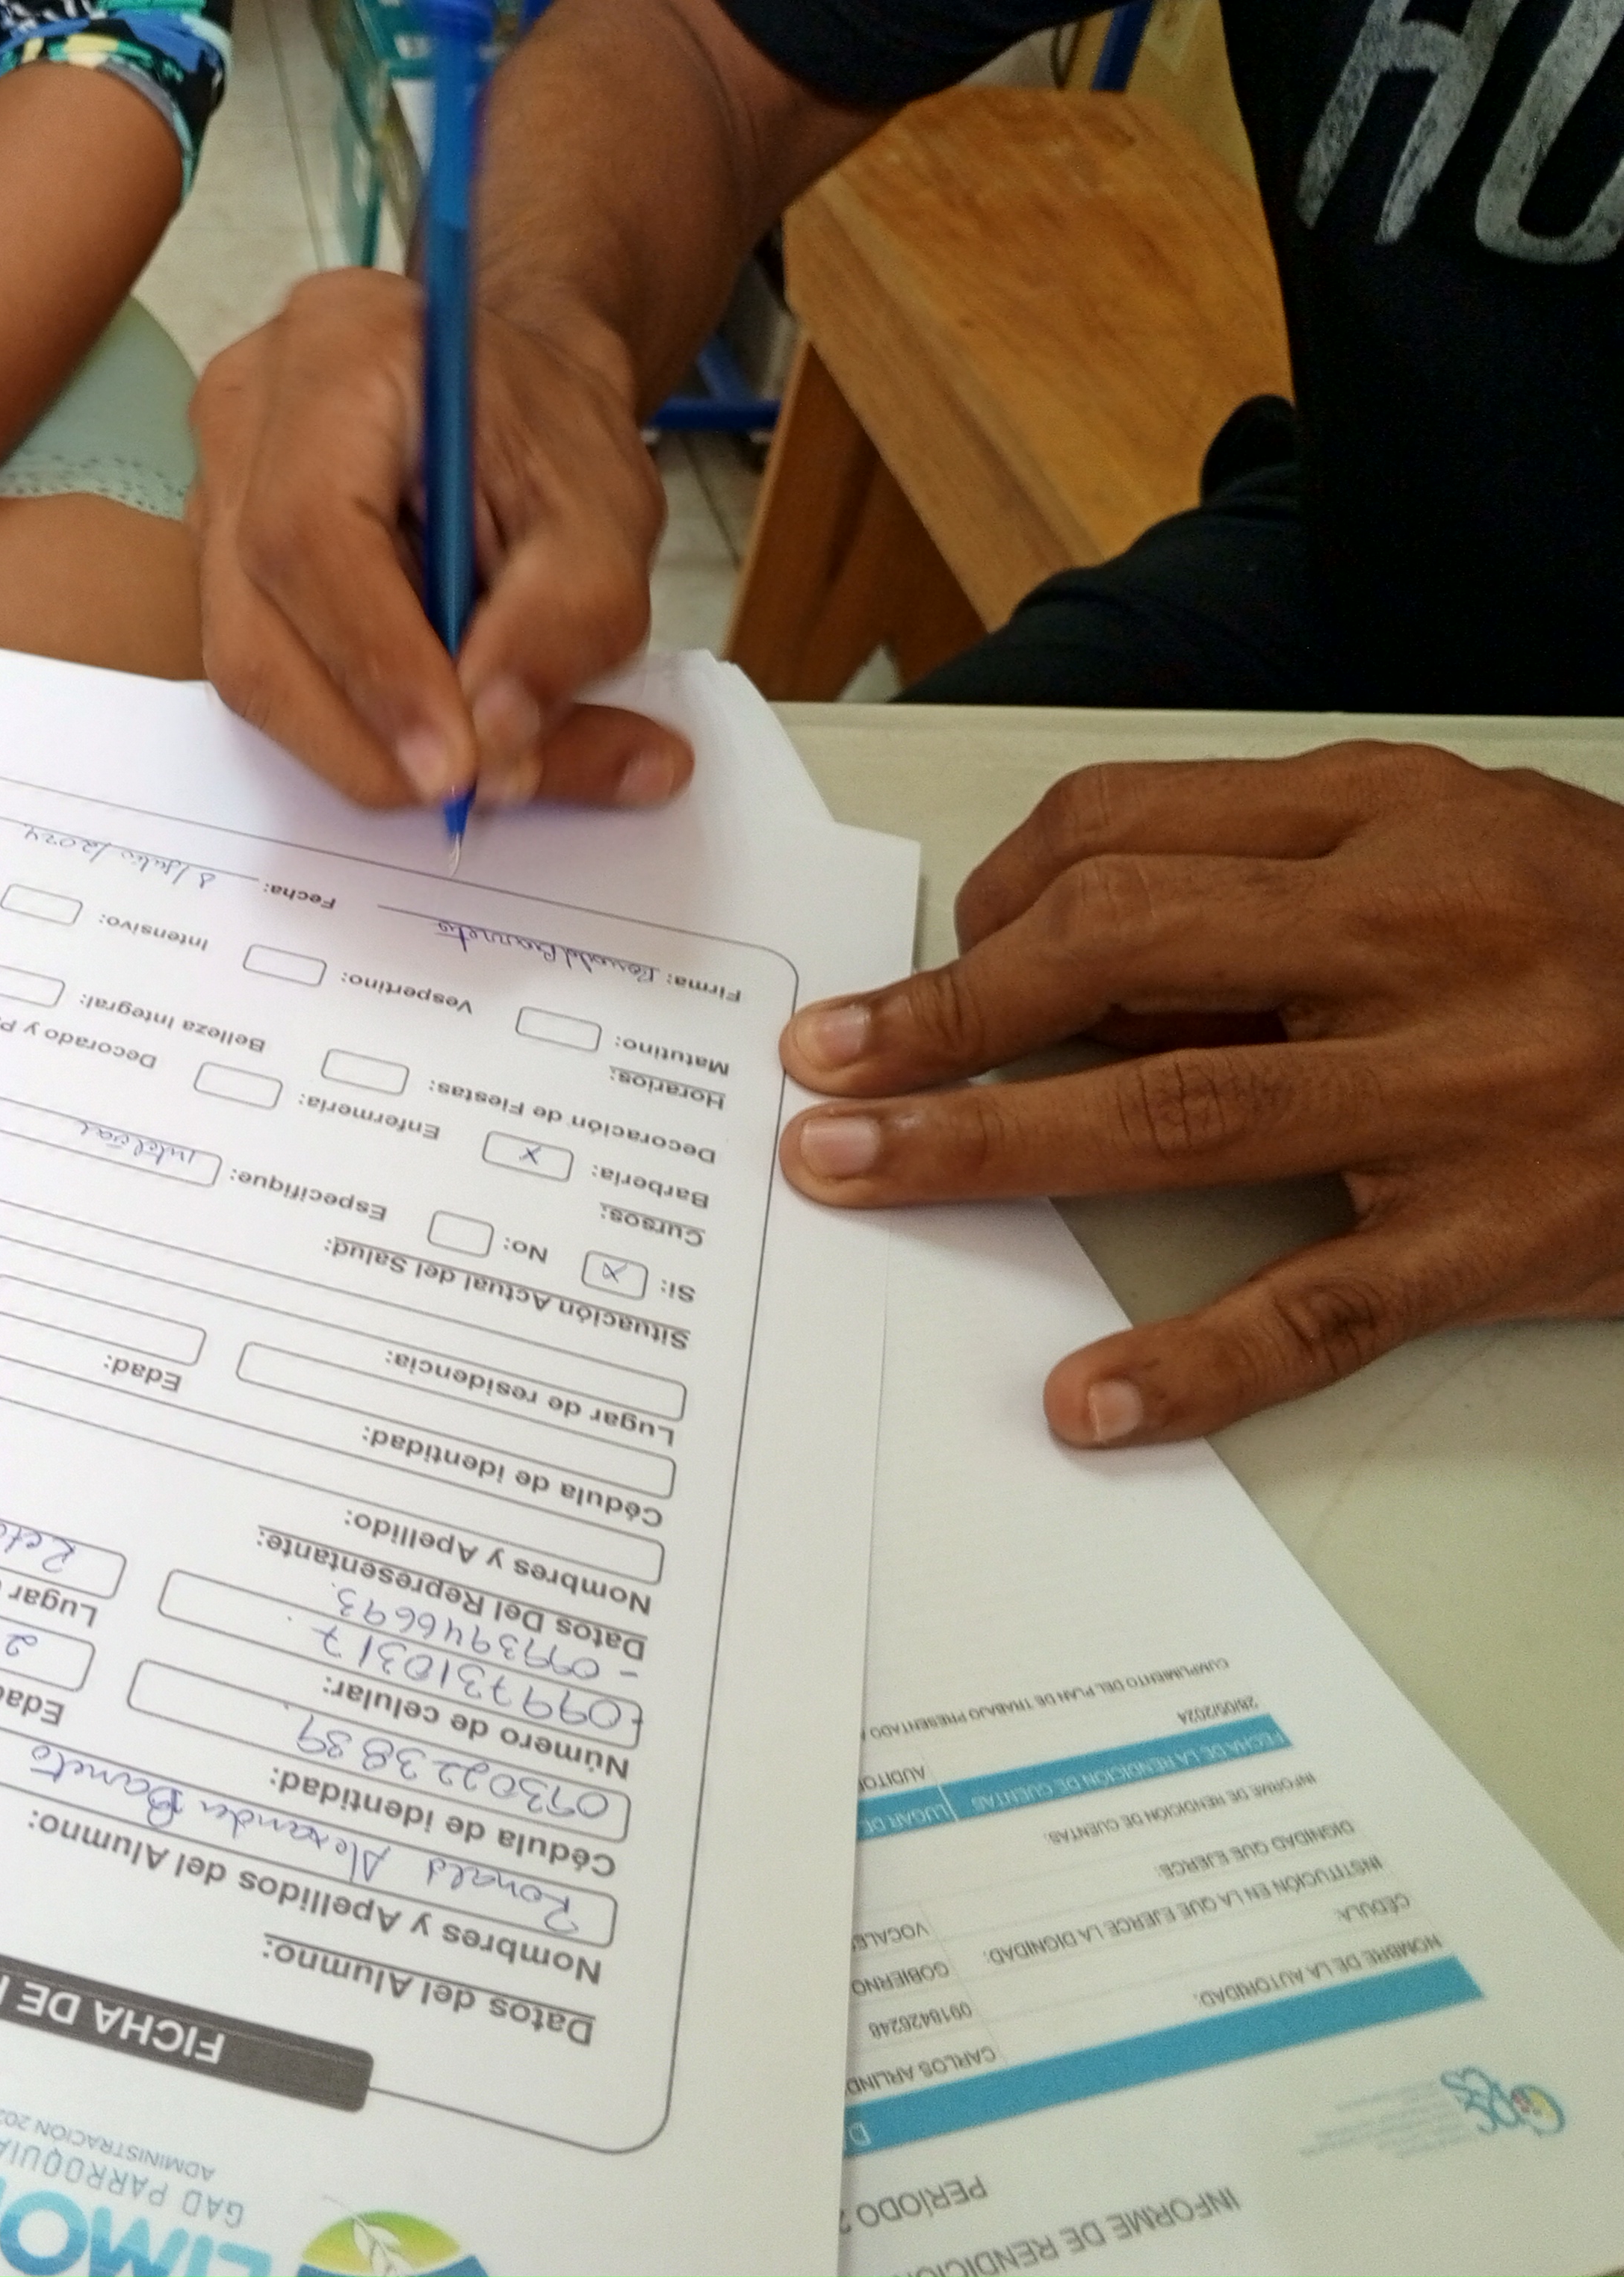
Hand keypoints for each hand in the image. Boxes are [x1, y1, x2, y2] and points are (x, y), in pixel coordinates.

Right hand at [187, 267, 690, 811]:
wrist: (512, 392)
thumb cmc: (553, 429)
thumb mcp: (609, 511)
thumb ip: (572, 617)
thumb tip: (498, 742)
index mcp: (334, 350)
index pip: (309, 535)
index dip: (377, 667)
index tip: (458, 766)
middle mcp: (242, 417)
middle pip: (257, 630)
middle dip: (372, 739)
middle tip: (483, 790)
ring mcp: (211, 493)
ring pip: (253, 671)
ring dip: (370, 746)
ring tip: (490, 760)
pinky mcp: (218, 563)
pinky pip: (271, 676)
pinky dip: (361, 729)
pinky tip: (443, 731)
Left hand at [774, 744, 1623, 1442]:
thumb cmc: (1611, 932)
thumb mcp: (1462, 844)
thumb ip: (1281, 878)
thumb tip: (1066, 956)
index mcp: (1398, 819)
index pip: (1131, 833)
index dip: (996, 901)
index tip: (923, 971)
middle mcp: (1420, 939)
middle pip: (1121, 953)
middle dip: (946, 1013)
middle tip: (822, 1068)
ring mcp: (1464, 1093)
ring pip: (1179, 1110)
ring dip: (990, 1146)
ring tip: (854, 1173)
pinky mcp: (1506, 1236)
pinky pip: (1323, 1306)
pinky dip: (1196, 1361)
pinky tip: (1089, 1399)